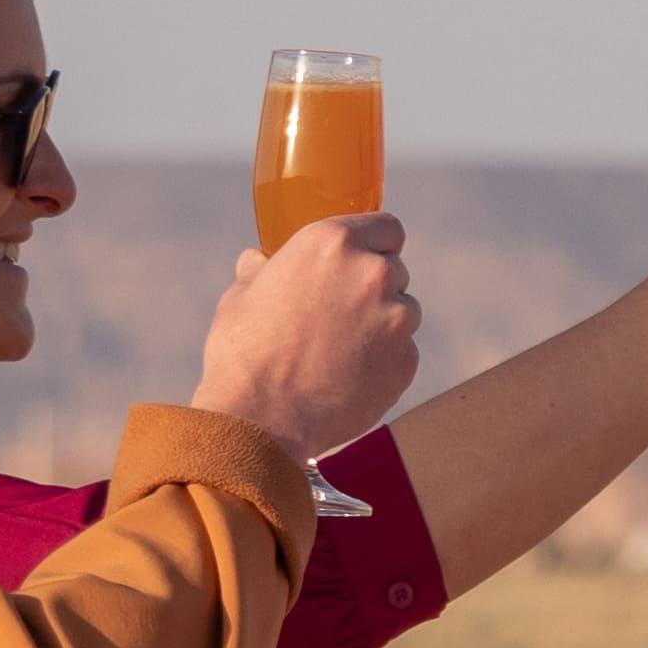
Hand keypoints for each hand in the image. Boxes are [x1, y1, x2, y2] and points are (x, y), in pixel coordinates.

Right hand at [190, 217, 425, 461]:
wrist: (261, 421)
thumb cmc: (243, 355)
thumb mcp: (240, 298)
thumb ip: (260, 271)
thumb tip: (256, 261)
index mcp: (332, 243)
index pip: (386, 226)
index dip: (376, 244)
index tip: (365, 259)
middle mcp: (373, 272)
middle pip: (393, 270)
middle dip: (372, 289)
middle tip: (340, 316)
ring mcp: (396, 319)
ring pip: (402, 312)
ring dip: (381, 325)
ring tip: (339, 352)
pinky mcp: (406, 361)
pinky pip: (402, 353)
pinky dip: (383, 362)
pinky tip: (347, 378)